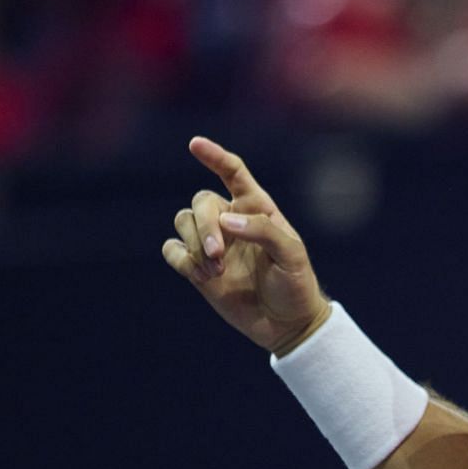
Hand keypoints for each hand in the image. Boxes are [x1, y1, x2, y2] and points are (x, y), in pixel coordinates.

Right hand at [162, 137, 329, 354]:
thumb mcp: (292, 255)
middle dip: (204, 226)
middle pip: (200, 202)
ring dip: (195, 244)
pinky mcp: (196, 268)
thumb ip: (263, 231)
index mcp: (257, 208)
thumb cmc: (295, 284)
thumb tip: (227, 221)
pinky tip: (202, 276)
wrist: (286, 323)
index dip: (214, 156)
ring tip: (216, 272)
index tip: (195, 144)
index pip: (233, 172)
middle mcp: (231, 220)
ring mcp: (212, 243)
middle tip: (217, 256)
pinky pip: (172, 249)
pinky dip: (182, 259)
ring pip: (182, 222)